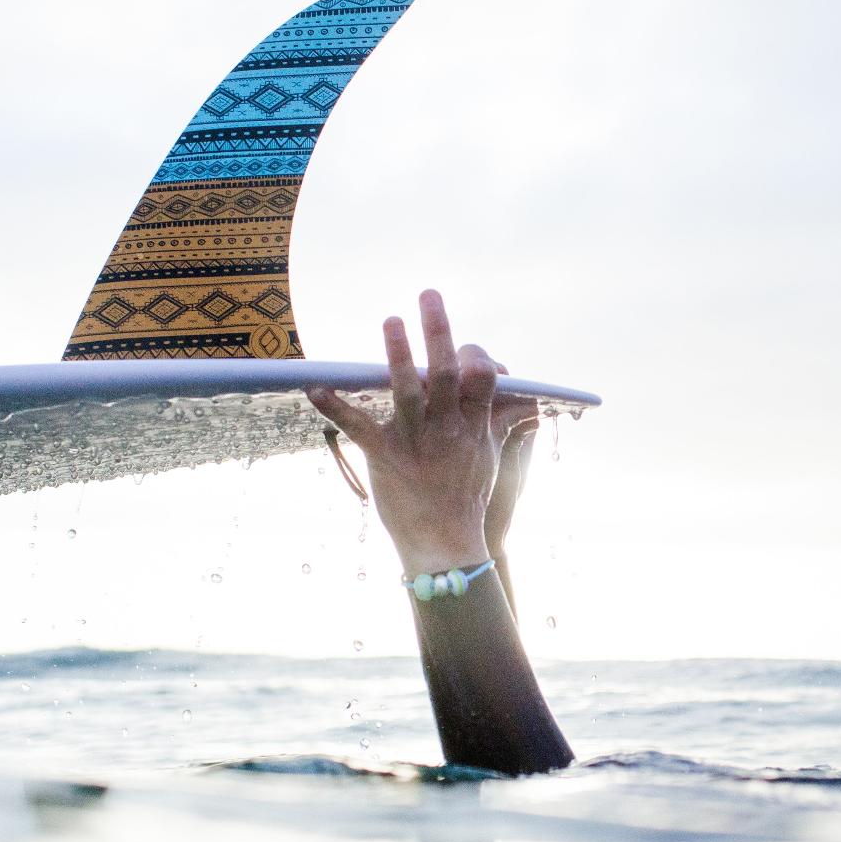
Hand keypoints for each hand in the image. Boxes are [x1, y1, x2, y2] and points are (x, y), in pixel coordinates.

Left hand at [308, 290, 532, 577]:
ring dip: (399, 354)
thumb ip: (500, 422)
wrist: (445, 547)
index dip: (476, 358)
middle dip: (438, 331)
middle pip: (446, 372)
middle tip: (428, 294)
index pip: (482, 378)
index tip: (467, 349)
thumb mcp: (491, 458)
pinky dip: (335, 407)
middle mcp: (447, 429)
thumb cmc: (467, 501)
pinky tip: (313, 387)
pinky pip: (359, 426)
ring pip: (408, 391)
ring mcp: (415, 442)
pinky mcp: (385, 457)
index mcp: (473, 426)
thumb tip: (527, 400)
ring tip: (391, 321)